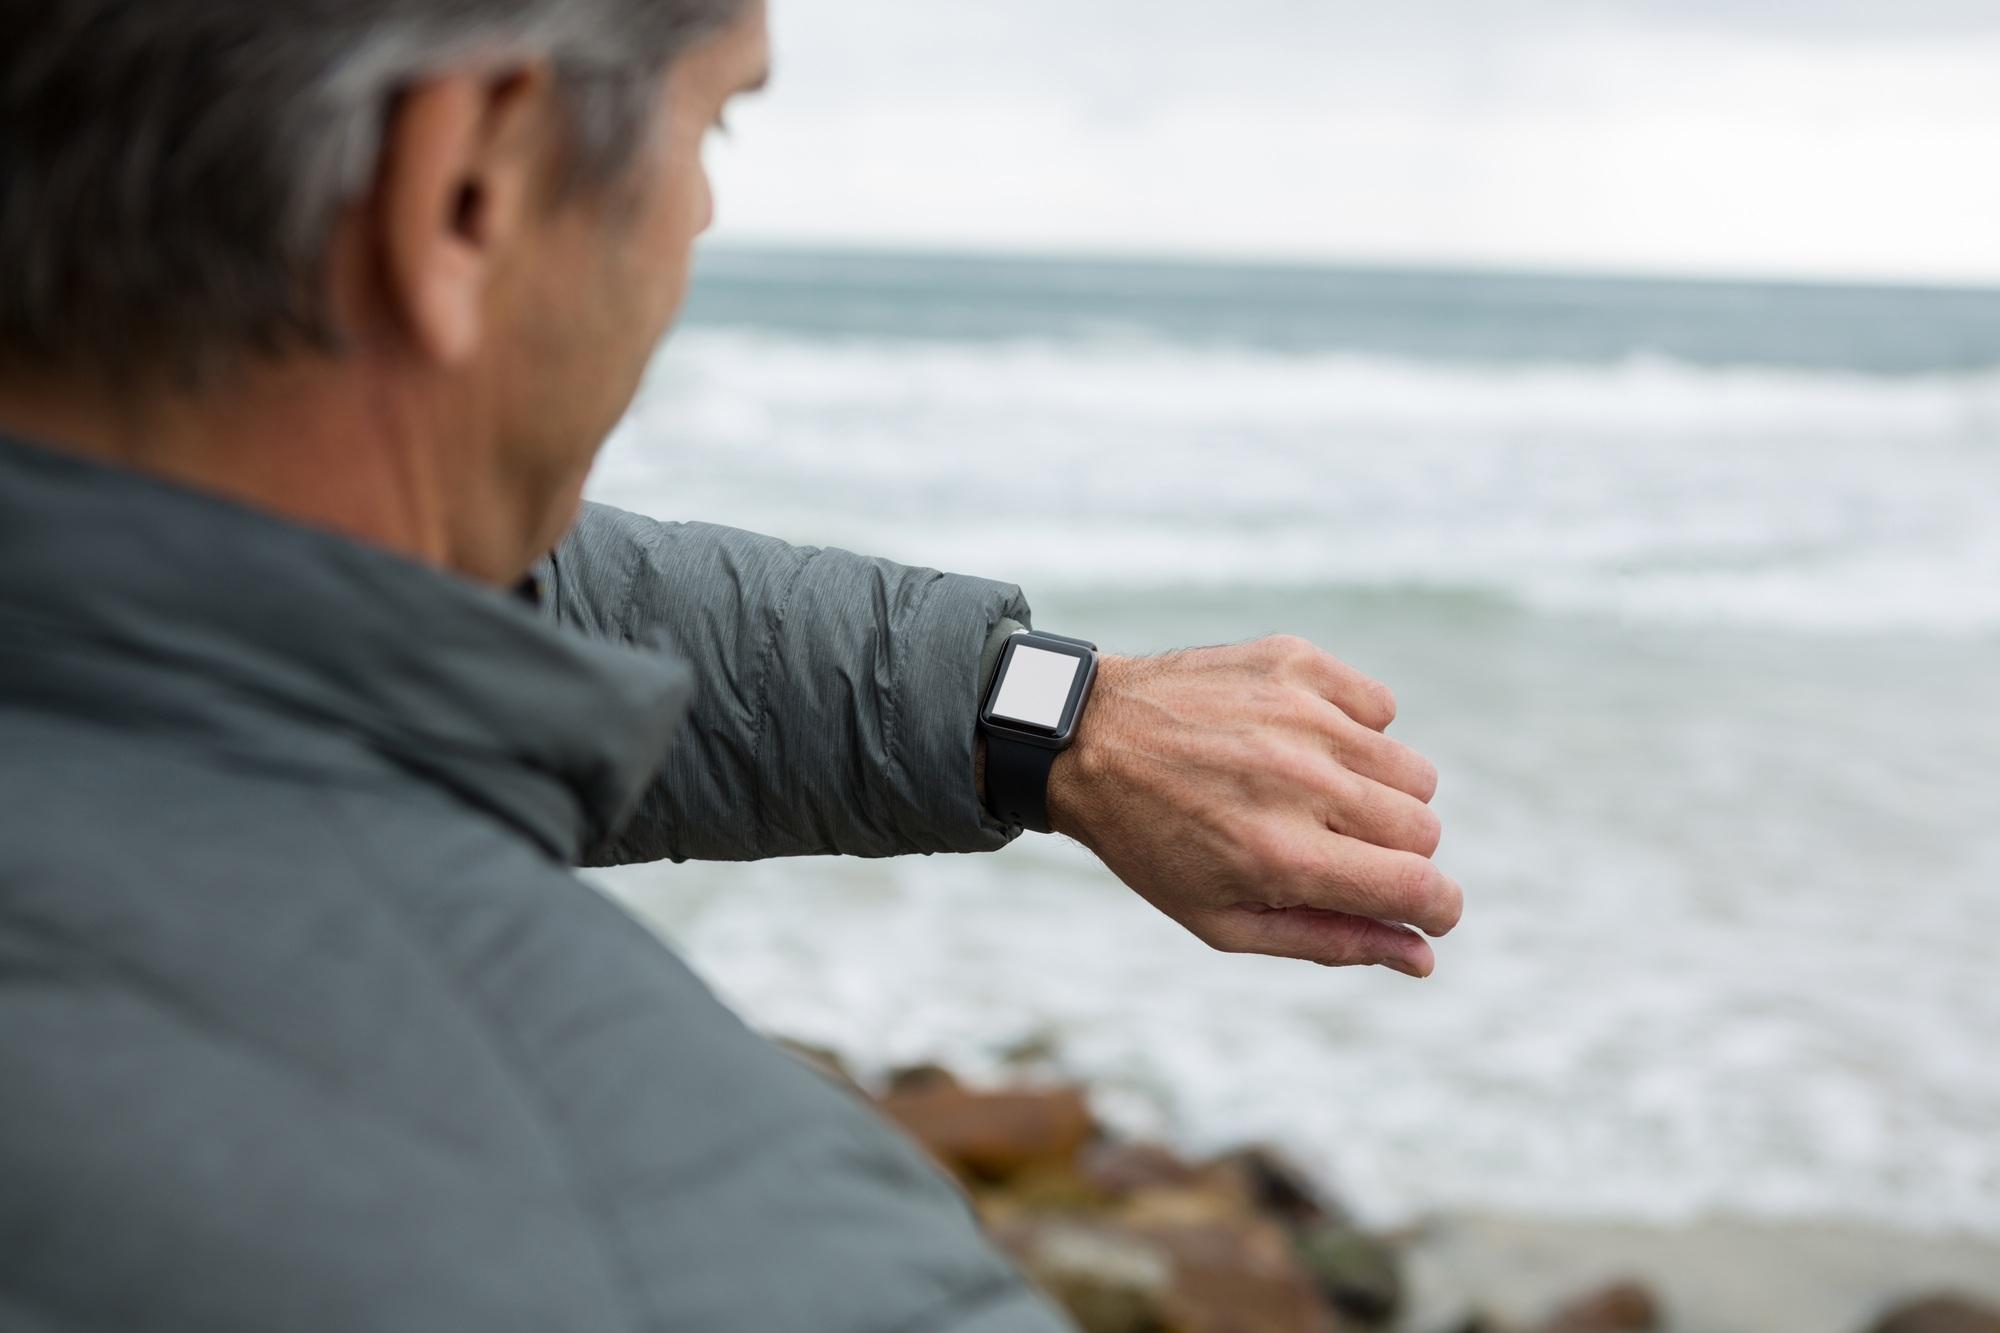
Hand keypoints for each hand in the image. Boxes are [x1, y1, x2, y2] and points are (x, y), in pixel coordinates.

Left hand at [1045, 636, 1460, 977]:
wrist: (1085, 739)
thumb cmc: (1154, 843)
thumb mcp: (1222, 919)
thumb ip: (1330, 940)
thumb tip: (1421, 957)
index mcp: (1280, 856)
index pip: (1419, 888)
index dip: (1438, 910)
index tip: (1428, 912)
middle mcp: (1299, 781)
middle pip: (1424, 830)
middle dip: (1395, 855)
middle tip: (1332, 849)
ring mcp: (1300, 713)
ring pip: (1412, 772)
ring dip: (1378, 795)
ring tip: (1312, 796)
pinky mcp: (1296, 662)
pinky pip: (1380, 708)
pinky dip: (1355, 731)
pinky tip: (1298, 742)